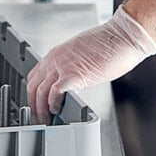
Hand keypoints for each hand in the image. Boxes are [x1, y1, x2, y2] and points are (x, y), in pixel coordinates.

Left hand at [26, 5, 155, 123]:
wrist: (123, 36)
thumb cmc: (109, 43)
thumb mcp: (80, 54)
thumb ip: (70, 67)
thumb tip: (68, 84)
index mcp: (56, 54)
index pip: (34, 76)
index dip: (32, 93)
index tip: (35, 104)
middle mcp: (55, 60)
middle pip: (33, 86)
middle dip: (33, 104)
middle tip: (38, 117)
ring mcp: (62, 67)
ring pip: (40, 91)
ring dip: (41, 109)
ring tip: (46, 119)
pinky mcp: (74, 75)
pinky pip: (55, 92)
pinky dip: (53, 103)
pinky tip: (56, 110)